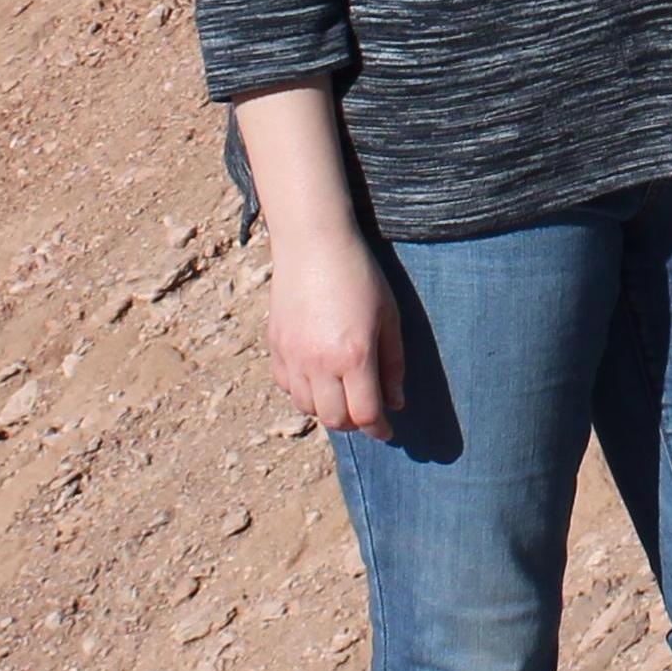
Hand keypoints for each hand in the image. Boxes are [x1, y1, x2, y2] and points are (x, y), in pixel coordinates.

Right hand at [265, 223, 405, 441]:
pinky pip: (286, 385)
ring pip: (307, 407)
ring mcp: (293, 355)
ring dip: (326, 409)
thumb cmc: (359, 274)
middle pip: (335, 419)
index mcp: (355, 356)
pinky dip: (302, 391)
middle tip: (364, 413)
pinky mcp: (275, 344)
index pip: (365, 415)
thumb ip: (393, 364)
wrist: (313, 241)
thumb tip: (396, 403)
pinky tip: (315, 376)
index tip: (387, 429)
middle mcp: (320, 362)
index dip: (379, 428)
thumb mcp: (389, 316)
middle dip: (354, 423)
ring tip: (340, 394)